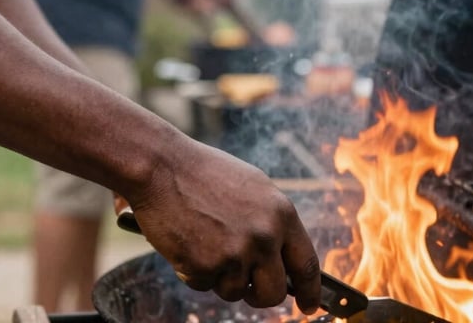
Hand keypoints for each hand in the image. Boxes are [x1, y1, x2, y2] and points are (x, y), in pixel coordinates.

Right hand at [125, 138, 320, 313]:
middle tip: (248, 287)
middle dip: (260, 295)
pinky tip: (187, 241)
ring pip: (235, 291)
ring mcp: (236, 254)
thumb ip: (271, 222)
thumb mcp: (253, 188)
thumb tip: (281, 257)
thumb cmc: (203, 172)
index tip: (309, 305)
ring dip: (220, 277)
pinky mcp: (206, 267)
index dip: (310, 291)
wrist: (162, 167)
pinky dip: (194, 271)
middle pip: (274, 292)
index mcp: (281, 214)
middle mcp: (264, 237)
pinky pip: (204, 285)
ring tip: (204, 241)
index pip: (307, 264)